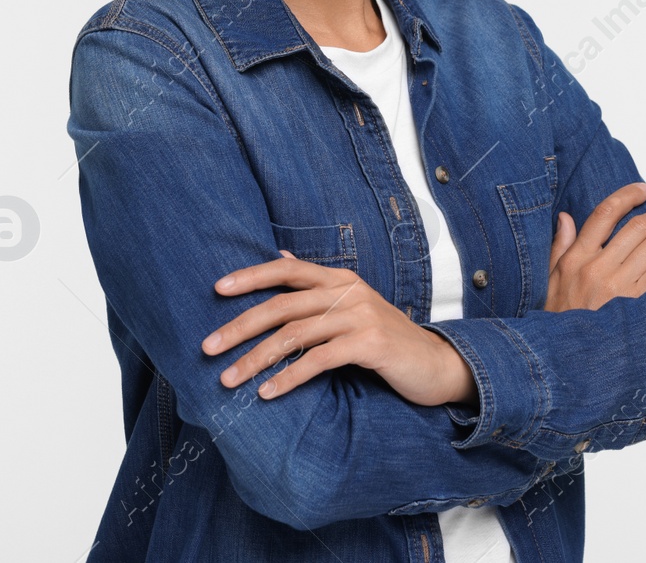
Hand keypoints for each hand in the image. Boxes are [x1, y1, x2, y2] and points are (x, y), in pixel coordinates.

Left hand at [202, 250, 470, 405]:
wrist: (437, 364)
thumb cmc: (386, 338)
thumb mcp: (352, 305)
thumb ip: (318, 285)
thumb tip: (283, 254)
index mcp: (338, 278)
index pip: (286, 268)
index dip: (250, 276)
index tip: (216, 289)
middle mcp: (347, 291)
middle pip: (281, 305)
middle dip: (239, 327)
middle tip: (208, 347)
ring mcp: (359, 316)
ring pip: (293, 335)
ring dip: (256, 359)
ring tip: (229, 379)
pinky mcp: (369, 344)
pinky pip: (318, 360)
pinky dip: (288, 376)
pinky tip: (268, 392)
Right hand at [544, 182, 645, 312]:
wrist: (567, 361)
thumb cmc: (558, 322)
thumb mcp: (548, 281)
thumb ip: (559, 247)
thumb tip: (565, 217)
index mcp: (575, 258)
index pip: (604, 213)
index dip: (627, 195)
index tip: (643, 189)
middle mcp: (597, 267)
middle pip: (638, 226)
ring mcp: (618, 286)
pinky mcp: (636, 304)